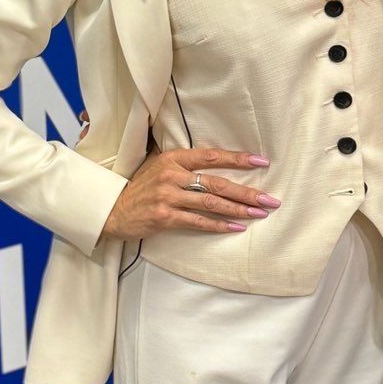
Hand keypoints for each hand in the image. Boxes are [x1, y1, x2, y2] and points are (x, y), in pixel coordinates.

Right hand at [101, 146, 280, 241]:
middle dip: (247, 191)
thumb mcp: (157, 166)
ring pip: (211, 203)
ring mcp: (168, 197)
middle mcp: (172, 175)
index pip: (211, 156)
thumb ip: (183, 163)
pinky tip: (237, 227)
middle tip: (270, 198)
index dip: (238, 158)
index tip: (261, 160)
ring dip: (239, 209)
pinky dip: (219, 225)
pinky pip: (198, 222)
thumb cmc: (140, 188)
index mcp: (173, 158)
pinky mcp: (165, 217)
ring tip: (260, 213)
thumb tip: (214, 159)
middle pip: (217, 182)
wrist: (113, 210)